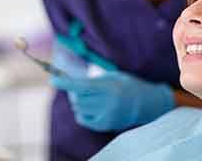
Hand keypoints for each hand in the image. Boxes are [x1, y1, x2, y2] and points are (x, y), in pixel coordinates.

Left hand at [50, 71, 174, 131]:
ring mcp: (106, 116)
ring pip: (78, 108)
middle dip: (74, 91)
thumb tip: (74, 82)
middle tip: (80, 87)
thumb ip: (95, 79)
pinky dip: (81, 112)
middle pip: (78, 98)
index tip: (53, 80)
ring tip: (90, 97)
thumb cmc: (130, 86)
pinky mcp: (104, 125)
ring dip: (78, 101)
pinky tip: (91, 107)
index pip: (82, 86)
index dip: (66, 83)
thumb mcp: (115, 76)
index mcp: (110, 88)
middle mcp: (108, 103)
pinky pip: (82, 119)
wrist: (148, 105)